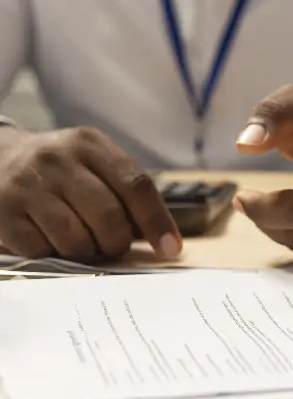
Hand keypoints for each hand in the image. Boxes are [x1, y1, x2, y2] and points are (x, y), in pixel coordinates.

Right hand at [0, 127, 180, 260]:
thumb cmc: (62, 170)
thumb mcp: (94, 163)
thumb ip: (126, 192)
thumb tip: (163, 240)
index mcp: (89, 144)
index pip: (136, 185)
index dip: (158, 221)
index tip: (171, 248)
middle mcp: (57, 160)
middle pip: (109, 217)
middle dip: (118, 242)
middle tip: (113, 245)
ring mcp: (26, 185)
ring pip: (76, 239)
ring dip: (87, 252)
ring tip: (83, 243)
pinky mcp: (3, 212)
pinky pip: (42, 250)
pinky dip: (53, 254)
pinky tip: (50, 239)